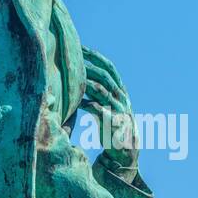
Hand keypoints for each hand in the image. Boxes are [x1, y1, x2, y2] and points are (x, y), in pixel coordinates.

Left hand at [81, 46, 138, 171]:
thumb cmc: (112, 125)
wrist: (125, 149)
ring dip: (87, 83)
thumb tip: (82, 77)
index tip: (82, 48)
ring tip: (73, 77)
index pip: (109, 68)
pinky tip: (77, 102)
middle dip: (89, 65)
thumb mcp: (109, 105)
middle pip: (106, 76)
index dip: (96, 57)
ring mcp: (118, 109)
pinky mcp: (113, 122)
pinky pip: (99, 109)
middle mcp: (121, 97)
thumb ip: (99, 91)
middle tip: (74, 57)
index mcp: (121, 90)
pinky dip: (87, 104)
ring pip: (102, 90)